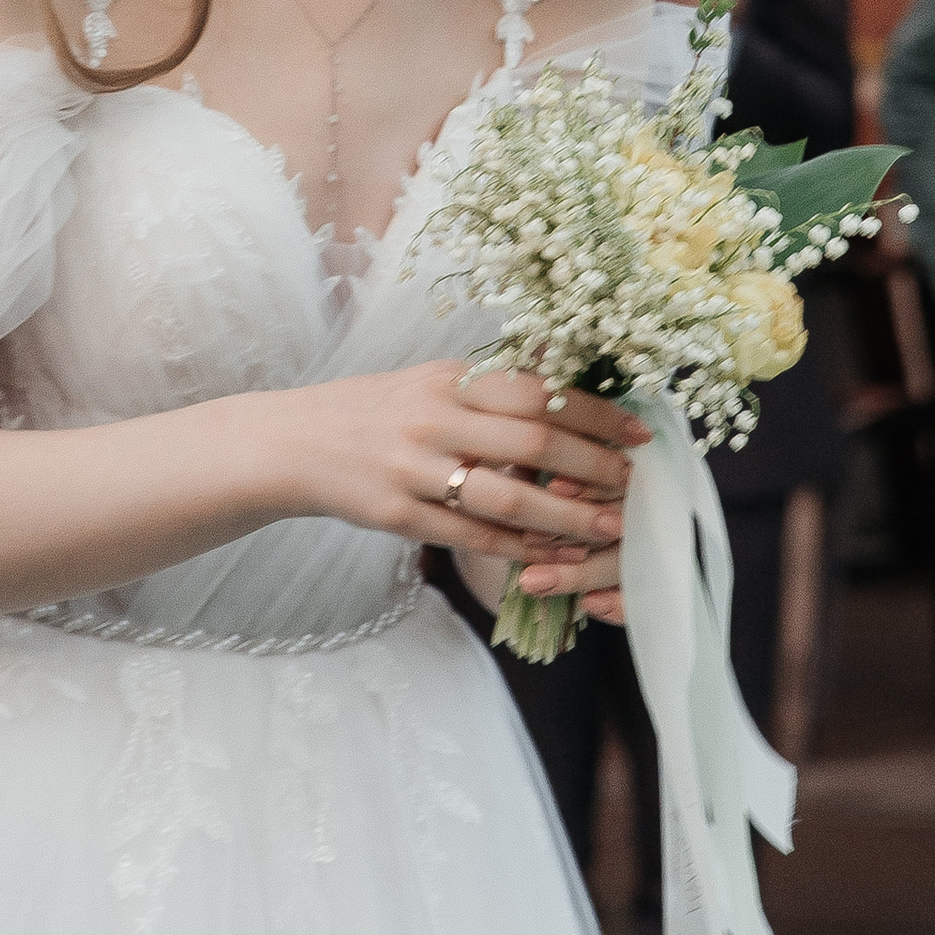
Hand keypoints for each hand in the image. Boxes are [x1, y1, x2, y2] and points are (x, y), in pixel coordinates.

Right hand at [282, 360, 645, 569]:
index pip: (538, 391)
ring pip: (507, 500)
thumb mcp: (432, 380)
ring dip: (566, 518)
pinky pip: (470, 537)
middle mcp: (434, 419)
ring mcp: (414, 470)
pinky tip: (551, 556)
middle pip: (533, 445)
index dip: (596, 413)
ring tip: (608, 530)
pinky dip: (517, 550)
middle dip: (594, 467)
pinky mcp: (397, 515)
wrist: (296, 442)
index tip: (638, 432)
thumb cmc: (379, 410)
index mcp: (450, 379)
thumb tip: (569, 389)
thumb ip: (493, 387)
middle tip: (634, 485)